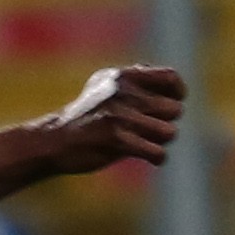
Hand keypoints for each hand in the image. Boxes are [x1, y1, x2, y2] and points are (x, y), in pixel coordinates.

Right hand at [35, 64, 186, 173]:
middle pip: (173, 109)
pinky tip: (151, 158)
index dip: (178, 93)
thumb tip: (168, 80)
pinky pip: (156, 152)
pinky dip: (158, 157)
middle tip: (152, 130)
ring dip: (162, 141)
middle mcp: (124, 92)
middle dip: (167, 122)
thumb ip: (134, 79)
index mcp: (124, 77)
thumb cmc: (85, 115)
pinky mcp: (116, 140)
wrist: (55, 140)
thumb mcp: (104, 86)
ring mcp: (120, 116)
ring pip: (168, 131)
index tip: (173, 103)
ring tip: (149, 143)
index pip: (170, 78)